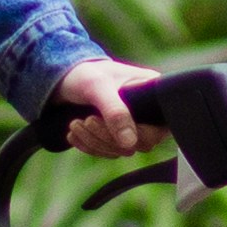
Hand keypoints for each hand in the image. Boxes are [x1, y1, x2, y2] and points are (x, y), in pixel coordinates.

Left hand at [48, 58, 164, 159]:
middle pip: (141, 142)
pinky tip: (74, 134)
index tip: (106, 121)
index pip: (160, 125)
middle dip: (107, 136)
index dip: (137, 132)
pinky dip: (89, 146)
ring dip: (95, 141)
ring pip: (122, 150)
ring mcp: (134, 125)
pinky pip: (109, 152)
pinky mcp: (118, 136)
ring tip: (75, 124)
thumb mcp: (99, 87)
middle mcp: (149, 111)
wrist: (66, 79)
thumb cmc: (86, 74)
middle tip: (86, 120)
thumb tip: (130, 143)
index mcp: (154, 92)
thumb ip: (115, 112)